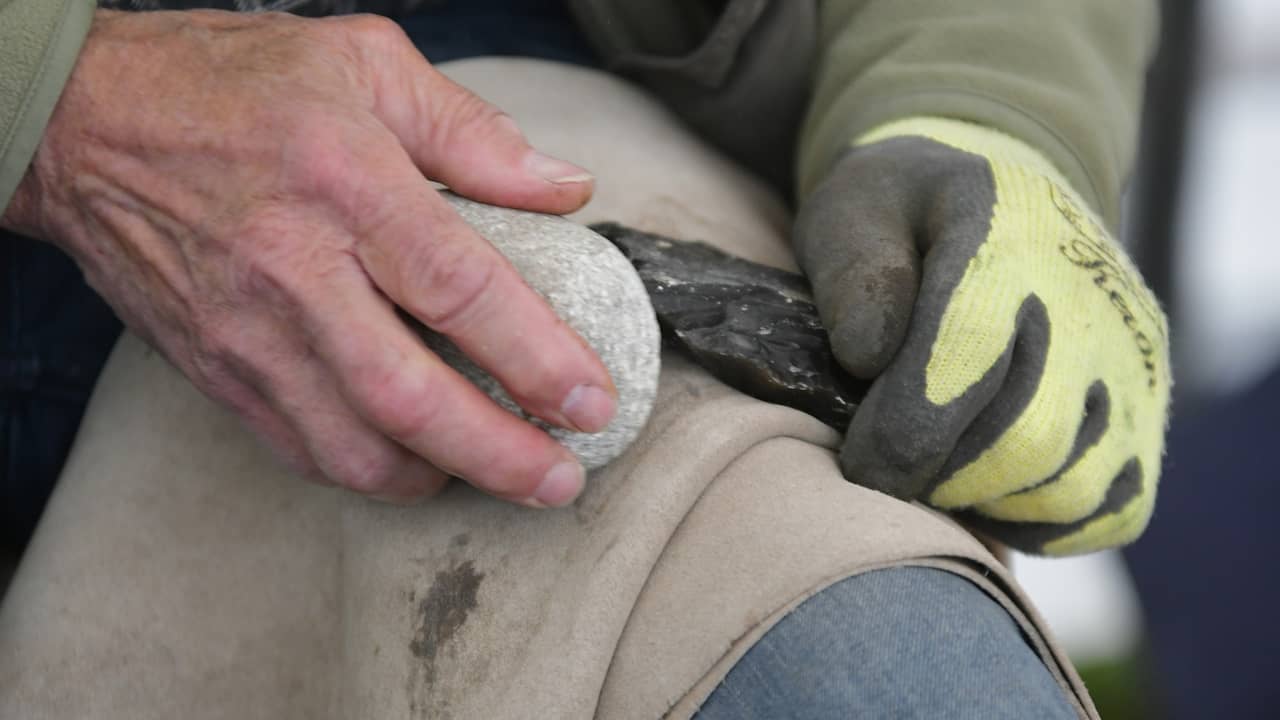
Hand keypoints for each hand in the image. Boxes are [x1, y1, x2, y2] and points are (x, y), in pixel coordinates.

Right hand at [0, 9, 616, 506]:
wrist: (80, 125)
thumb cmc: (228, 85)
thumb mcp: (364, 64)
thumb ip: (474, 134)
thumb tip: (564, 189)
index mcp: (342, 184)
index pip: (458, 291)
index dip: (538, 357)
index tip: (593, 399)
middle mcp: (293, 271)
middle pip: (410, 397)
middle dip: (500, 454)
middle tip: (563, 479)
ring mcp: (247, 333)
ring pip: (352, 447)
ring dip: (440, 477)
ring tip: (504, 475)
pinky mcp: (216, 370)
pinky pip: (300, 449)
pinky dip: (370, 472)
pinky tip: (418, 462)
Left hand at [794, 117, 1170, 554]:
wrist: (1001, 203)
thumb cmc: (903, 221)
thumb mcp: (852, 211)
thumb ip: (852, 273)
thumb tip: (867, 356)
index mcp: (1008, 233)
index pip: (968, 354)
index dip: (903, 430)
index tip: (858, 462)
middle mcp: (1091, 298)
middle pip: (1026, 439)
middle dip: (939, 476)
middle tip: (890, 470)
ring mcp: (1132, 361)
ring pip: (1068, 484)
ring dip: (985, 500)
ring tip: (936, 468)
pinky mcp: (1149, 412)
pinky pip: (1108, 511)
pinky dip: (1038, 522)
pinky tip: (988, 486)